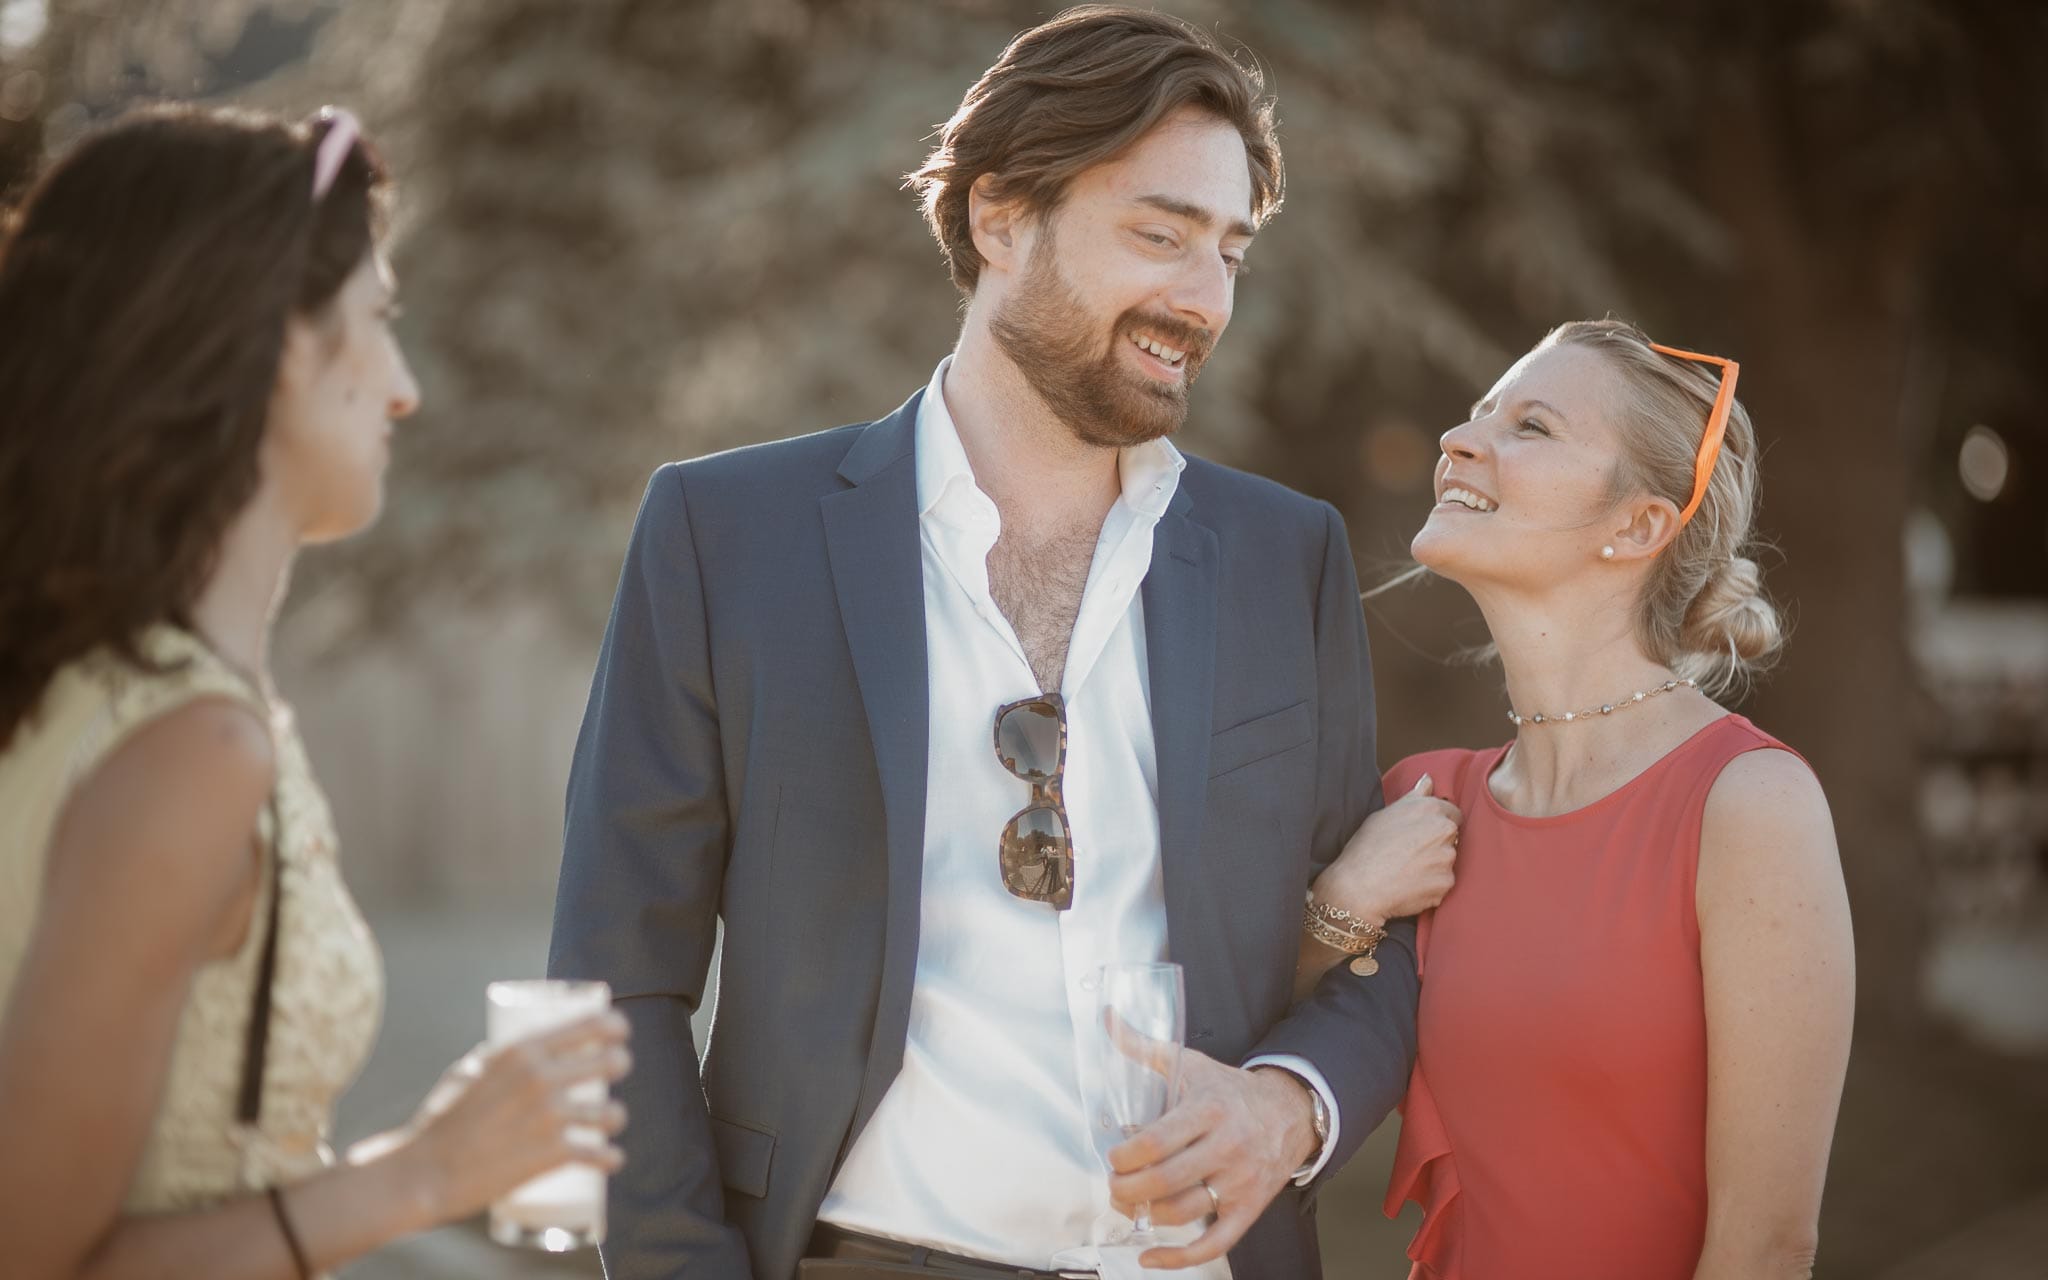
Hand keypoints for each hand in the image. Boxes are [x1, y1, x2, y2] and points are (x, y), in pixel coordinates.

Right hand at [372, 1009, 631, 1226]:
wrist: (424, 1173)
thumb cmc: (440, 1122)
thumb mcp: (467, 1073)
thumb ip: (497, 1061)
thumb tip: (518, 1053)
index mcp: (522, 1051)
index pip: (590, 1024)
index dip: (614, 1026)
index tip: (619, 1031)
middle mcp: (542, 1078)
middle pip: (611, 1061)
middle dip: (619, 1063)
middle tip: (615, 1069)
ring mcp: (550, 1117)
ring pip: (611, 1111)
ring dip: (615, 1116)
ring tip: (609, 1120)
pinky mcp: (552, 1155)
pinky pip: (599, 1153)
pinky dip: (609, 1158)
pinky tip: (613, 1158)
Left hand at [1105, 1052, 1316, 1269]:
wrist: (1289, 1111)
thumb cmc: (1228, 1090)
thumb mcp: (1190, 1063)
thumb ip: (1144, 1046)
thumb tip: (1106, 1018)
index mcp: (1209, 1110)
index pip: (1159, 1141)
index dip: (1126, 1156)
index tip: (1113, 1157)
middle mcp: (1227, 1147)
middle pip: (1165, 1181)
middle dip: (1127, 1189)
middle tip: (1114, 1184)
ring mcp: (1240, 1182)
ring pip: (1183, 1213)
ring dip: (1145, 1216)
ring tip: (1129, 1205)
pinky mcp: (1248, 1209)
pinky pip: (1214, 1243)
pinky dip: (1179, 1258)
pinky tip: (1149, 1256)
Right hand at [1312, 774, 1460, 924]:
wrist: (1358, 886)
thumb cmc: (1366, 847)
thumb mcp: (1385, 814)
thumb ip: (1414, 796)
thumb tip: (1428, 780)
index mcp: (1431, 809)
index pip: (1453, 814)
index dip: (1436, 824)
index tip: (1421, 834)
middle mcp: (1444, 830)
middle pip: (1451, 838)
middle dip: (1437, 844)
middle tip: (1410, 854)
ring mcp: (1447, 858)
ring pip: (1447, 861)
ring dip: (1434, 866)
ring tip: (1406, 871)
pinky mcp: (1446, 883)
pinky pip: (1442, 884)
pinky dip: (1430, 886)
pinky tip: (1409, 886)